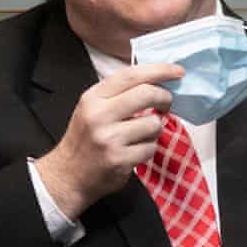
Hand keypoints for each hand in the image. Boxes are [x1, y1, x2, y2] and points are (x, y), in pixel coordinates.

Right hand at [35, 63, 183, 219]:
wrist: (68, 175)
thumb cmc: (85, 139)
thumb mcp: (93, 108)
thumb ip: (119, 93)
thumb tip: (157, 80)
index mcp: (93, 97)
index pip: (131, 75)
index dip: (159, 70)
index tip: (177, 71)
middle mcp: (99, 115)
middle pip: (147, 94)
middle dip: (165, 98)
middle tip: (167, 104)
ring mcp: (109, 138)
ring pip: (154, 123)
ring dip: (155, 129)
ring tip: (142, 134)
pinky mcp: (119, 159)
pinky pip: (151, 147)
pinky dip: (149, 149)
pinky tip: (135, 151)